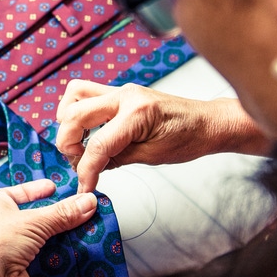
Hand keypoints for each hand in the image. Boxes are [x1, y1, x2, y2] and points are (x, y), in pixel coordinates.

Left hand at [0, 180, 96, 276]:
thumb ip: (63, 213)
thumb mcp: (35, 221)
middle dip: (52, 214)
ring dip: (56, 235)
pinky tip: (71, 248)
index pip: (20, 192)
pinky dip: (55, 253)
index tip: (53, 187)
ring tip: (79, 227)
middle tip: (74, 209)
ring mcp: (8, 247)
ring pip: (38, 237)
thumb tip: (88, 201)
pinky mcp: (18, 267)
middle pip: (32, 216)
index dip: (37, 189)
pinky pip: (41, 255)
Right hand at [55, 80, 266, 192]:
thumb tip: (89, 168)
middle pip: (75, 113)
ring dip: (68, 120)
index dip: (86, 170)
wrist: (208, 123)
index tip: (84, 186)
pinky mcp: (121, 92)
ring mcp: (122, 90)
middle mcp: (125, 95)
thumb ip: (116, 158)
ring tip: (78, 143)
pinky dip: (79, 113)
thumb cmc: (189, 138)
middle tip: (77, 163)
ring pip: (75, 94)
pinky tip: (88, 133)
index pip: (98, 144)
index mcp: (137, 113)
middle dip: (68, 142)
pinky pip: (88, 94)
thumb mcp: (152, 156)